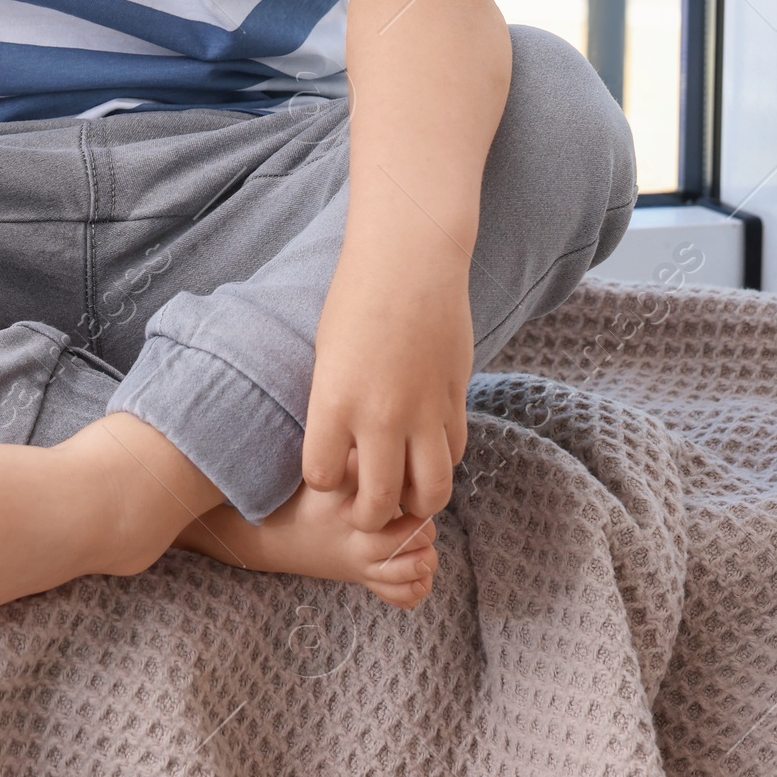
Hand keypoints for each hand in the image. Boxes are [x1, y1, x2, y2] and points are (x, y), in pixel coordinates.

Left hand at [301, 246, 472, 532]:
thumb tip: (345, 456)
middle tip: (370, 505)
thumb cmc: (355, 299)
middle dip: (371, 516)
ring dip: (416, 502)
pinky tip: (427, 449)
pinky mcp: (456, 398)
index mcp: (335, 401)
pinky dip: (441, 462)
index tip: (328, 468)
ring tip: (405, 489)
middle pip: (378, 503)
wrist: (410, 260)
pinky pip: (454, 453)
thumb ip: (334, 409)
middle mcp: (380, 415)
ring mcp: (424, 410)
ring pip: (431, 493)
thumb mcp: (326, 355)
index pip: (321, 479)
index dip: (323, 480)